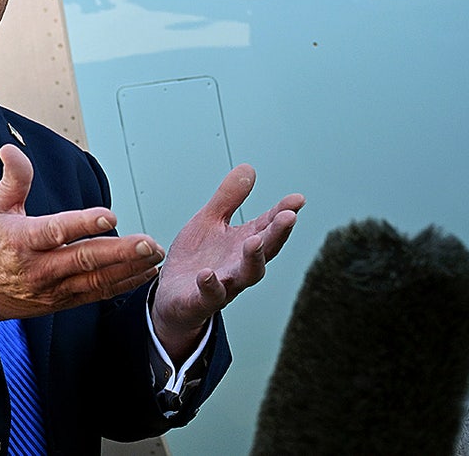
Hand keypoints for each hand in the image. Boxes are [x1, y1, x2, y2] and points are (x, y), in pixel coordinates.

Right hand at [0, 144, 164, 328]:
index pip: (57, 231)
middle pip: (84, 260)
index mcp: (22, 241)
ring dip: (128, 269)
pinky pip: (95, 295)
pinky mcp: (59, 303)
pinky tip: (142, 273)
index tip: (110, 215)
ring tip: (154, 256)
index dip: (84, 224)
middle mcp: (39, 268)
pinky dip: (121, 285)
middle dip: (121, 252)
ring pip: (95, 281)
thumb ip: (13, 179)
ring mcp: (51, 289)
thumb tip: (11, 148)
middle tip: (149, 243)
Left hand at [151, 164, 304, 360]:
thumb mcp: (209, 221)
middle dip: (277, 234)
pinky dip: (210, 285)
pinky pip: (209, 295)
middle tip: (288, 217)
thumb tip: (248, 168)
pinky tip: (207, 274)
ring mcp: (223, 283)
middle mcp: (239, 264)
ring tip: (255, 241)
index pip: (268, 226)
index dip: (283, 212)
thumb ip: (228, 198)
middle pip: (265, 250)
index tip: (298, 199)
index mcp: (243, 243)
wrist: (171, 297)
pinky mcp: (201, 300)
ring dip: (252, 259)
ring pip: (246, 275)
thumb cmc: (196, 259)